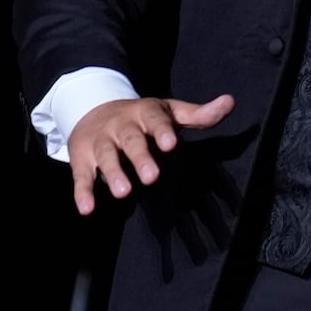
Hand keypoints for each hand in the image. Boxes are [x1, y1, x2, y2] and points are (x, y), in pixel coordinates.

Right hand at [65, 94, 235, 214]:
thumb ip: (198, 114)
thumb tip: (230, 102)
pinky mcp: (82, 158)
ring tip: (124, 193)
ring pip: (106, 156)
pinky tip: (87, 209)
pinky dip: (82, 192)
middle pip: (130, 140)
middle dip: (140, 157)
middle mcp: (121, 125)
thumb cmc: (142, 117)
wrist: (92, 108)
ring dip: (114, 174)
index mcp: (145, 113)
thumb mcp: (169, 112)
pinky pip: (81, 176)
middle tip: (152, 177)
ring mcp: (100, 141)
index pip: (154, 119)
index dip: (162, 131)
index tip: (171, 144)